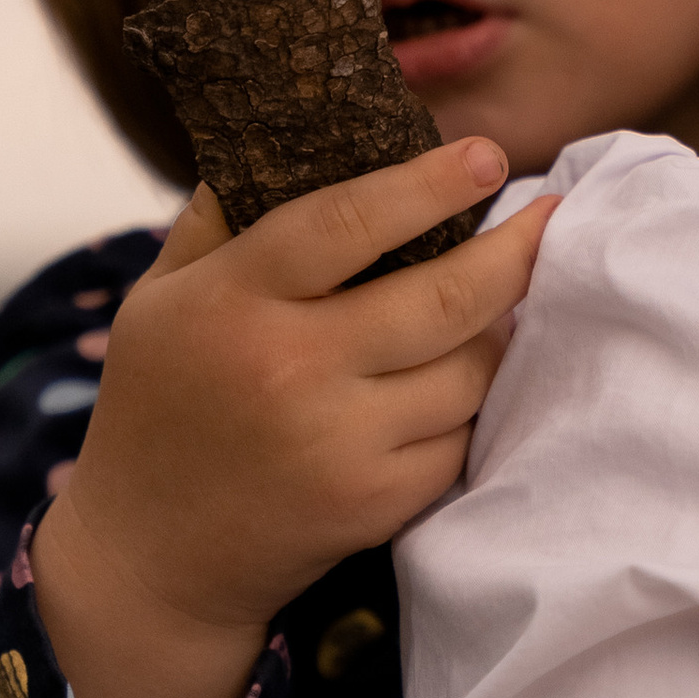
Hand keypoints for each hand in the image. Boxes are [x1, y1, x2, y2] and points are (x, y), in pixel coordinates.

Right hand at [32, 139, 554, 697]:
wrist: (149, 557)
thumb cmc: (157, 408)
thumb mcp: (156, 299)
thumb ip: (216, 219)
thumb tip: (293, 140)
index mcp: (233, 300)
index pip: (348, 221)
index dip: (427, 184)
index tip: (486, 155)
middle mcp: (291, 368)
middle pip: (444, 296)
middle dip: (514, 251)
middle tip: (549, 217)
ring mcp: (338, 442)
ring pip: (468, 370)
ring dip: (496, 332)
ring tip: (497, 303)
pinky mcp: (373, 503)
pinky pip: (459, 438)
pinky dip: (467, 408)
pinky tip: (455, 385)